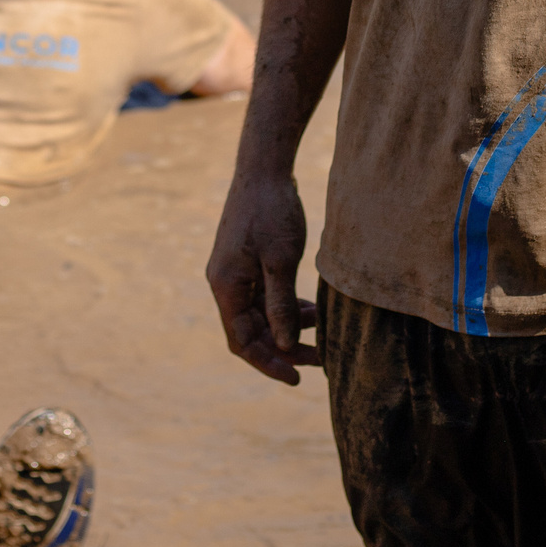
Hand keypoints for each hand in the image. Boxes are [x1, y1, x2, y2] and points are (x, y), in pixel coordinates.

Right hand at [206, 169, 321, 384]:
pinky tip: (310, 309)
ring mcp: (235, 272)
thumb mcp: (281, 260)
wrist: (264, 168)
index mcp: (226, 286)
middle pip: (250, 331)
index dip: (268, 363)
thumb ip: (281, 305)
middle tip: (319, 360)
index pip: (242, 341)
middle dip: (282, 349)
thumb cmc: (272, 211)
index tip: (298, 378)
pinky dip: (285, 307)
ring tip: (320, 332)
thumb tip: (283, 345)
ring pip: (259, 315)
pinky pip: (263, 296)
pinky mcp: (247, 261)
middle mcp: (225, 283)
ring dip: (286, 327)